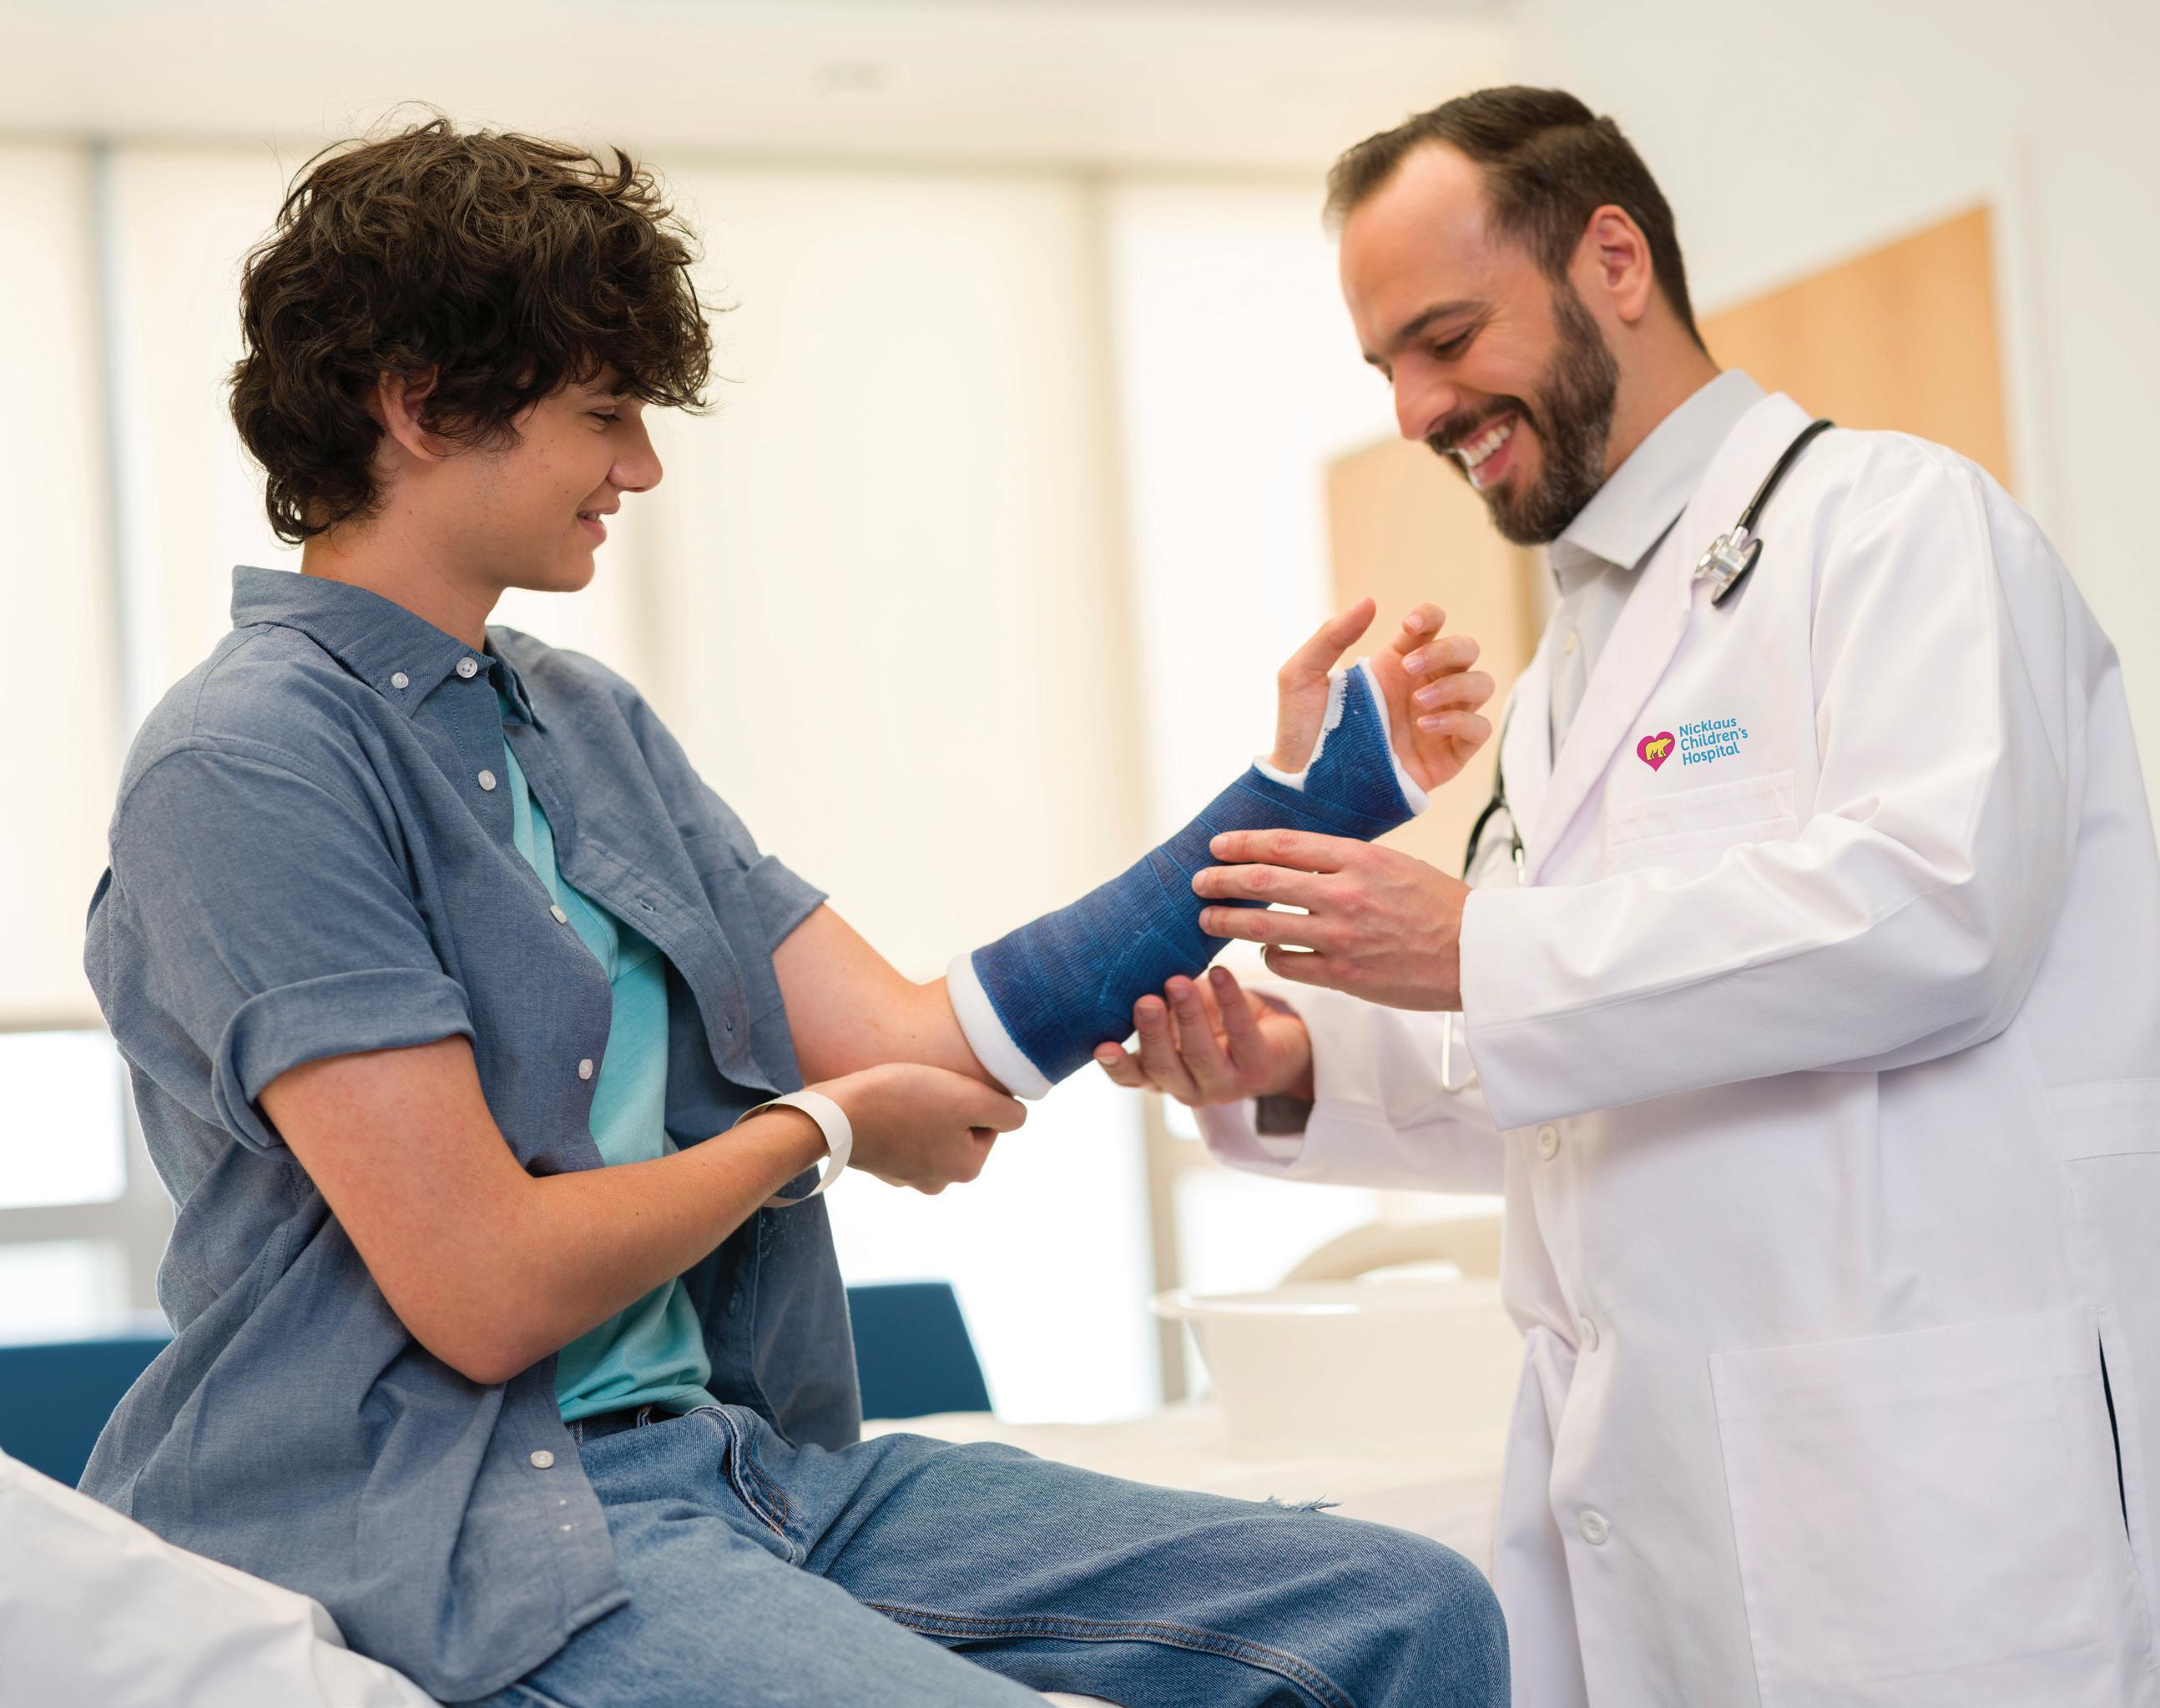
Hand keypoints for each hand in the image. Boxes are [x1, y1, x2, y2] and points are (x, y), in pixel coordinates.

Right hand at [814, 1062, 1026, 1193]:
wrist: (832, 1115)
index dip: (973, 1096)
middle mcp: (939, 1181)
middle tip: (924, 1088)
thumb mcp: (969, 1098)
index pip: (991, 1120)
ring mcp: (907, 1176)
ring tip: (901, 1095)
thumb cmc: (903, 1100)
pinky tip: (883, 1106)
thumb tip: (1017, 1115)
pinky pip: (902, 1133)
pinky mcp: (880, 1163)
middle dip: (949, 1105)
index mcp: (966, 1169)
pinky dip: (897, 1118)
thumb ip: (1007, 1110)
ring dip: (923, 1109)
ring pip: (932, 1129)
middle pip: (963, 1126)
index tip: (946, 1088)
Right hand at [1092, 965, 1312, 1107]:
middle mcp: (1188, 1088)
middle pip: (1164, 1067)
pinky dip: (1228, 999)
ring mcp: (1225, 1084)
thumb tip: (1129, 967)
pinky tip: (1220, 973)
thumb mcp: (1178, 1018)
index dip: (1116, 1065)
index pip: (1132, 1077)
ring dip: (1188, 1016)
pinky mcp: (1259, 1069)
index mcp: (1161, 1077)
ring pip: (1201, 1054)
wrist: (1277, 1046)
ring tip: (1178, 983)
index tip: (1102, 1046)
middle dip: (1153, 1034)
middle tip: (1146, 1002)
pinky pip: (1241, 1031)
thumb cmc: (1215, 1026)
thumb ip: (1157, 1005)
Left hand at [1193, 829, 1471, 1009]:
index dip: (1242, 843)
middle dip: (1221, 881)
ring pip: (1264, 925)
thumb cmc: (1440, 907)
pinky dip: (1268, 955)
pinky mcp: (1344, 977)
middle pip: (1263, 881)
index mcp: (1359, 858)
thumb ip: (1348, 860)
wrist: (1478, 955)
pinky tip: (1265, 950)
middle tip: (1199, 882)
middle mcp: (1345, 894)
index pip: (1283, 844)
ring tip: (1208, 918)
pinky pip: (1287, 963)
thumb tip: (1298, 854)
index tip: (1218, 845)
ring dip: (1228, 920)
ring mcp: (1342, 938)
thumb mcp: (1396, 865)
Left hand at [1269, 598, 1495, 793]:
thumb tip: (1369, 602)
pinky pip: (1479, 728)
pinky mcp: (1448, 755)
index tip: (1408, 625)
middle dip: (1447, 650)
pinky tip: (1422, 727)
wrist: (1305, 786)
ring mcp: (1439, 721)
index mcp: (1394, 664)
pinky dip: (1460, 721)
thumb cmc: (1302, 732)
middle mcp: (1422, 687)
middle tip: (1409, 669)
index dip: (1429, 616)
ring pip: (1481, 685)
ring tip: (1419, 703)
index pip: (1431, 625)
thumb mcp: (1302, 676)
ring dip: (1456, 686)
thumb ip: (1331, 636)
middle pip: (1467, 649)